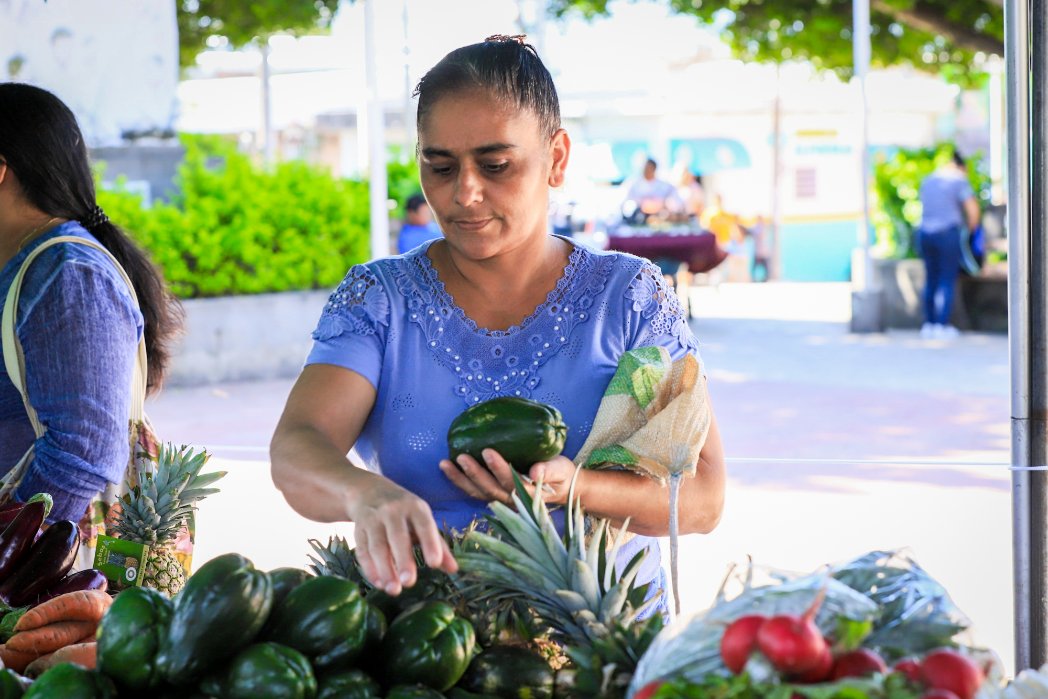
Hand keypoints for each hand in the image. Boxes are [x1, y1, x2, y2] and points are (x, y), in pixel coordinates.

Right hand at [346, 477, 456, 595]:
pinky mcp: (358, 529)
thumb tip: (454, 569)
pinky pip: (362, 550)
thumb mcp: (422, 519)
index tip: (434, 564)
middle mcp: (392, 510)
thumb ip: (438, 544)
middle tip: (409, 582)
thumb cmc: (403, 510)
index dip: (429, 543)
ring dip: (384, 569)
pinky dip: (369, 569)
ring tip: (393, 590)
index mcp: (414, 507)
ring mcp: (373, 519)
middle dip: (403, 560)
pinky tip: (378, 583)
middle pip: (397, 536)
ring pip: (377, 546)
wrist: (368, 490)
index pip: (424, 525)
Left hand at [440, 449, 579, 506]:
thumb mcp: (561, 470)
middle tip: (461, 456)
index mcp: (530, 494)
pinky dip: (460, 481)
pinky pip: (474, 491)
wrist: (560, 488)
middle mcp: (512, 501)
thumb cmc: (561, 475)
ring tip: (444, 464)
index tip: (488, 451)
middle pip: (490, 489)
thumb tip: (536, 471)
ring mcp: (502, 500)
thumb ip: (550, 470)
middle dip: (475, 474)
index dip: (498, 469)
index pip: (512, 482)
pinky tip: (447, 468)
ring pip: (478, 492)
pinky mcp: (494, 495)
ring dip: (460, 480)